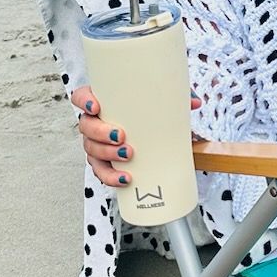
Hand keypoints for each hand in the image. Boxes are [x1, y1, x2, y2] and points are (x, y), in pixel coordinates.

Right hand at [70, 85, 202, 187]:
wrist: (154, 132)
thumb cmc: (150, 111)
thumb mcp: (163, 100)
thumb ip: (178, 96)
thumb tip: (195, 102)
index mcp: (103, 102)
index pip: (81, 97)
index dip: (84, 101)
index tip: (97, 107)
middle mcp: (96, 122)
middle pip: (86, 126)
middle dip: (101, 133)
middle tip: (121, 137)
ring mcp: (98, 143)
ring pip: (91, 150)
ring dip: (107, 155)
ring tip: (128, 157)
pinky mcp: (106, 162)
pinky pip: (101, 171)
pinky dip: (111, 177)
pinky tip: (124, 179)